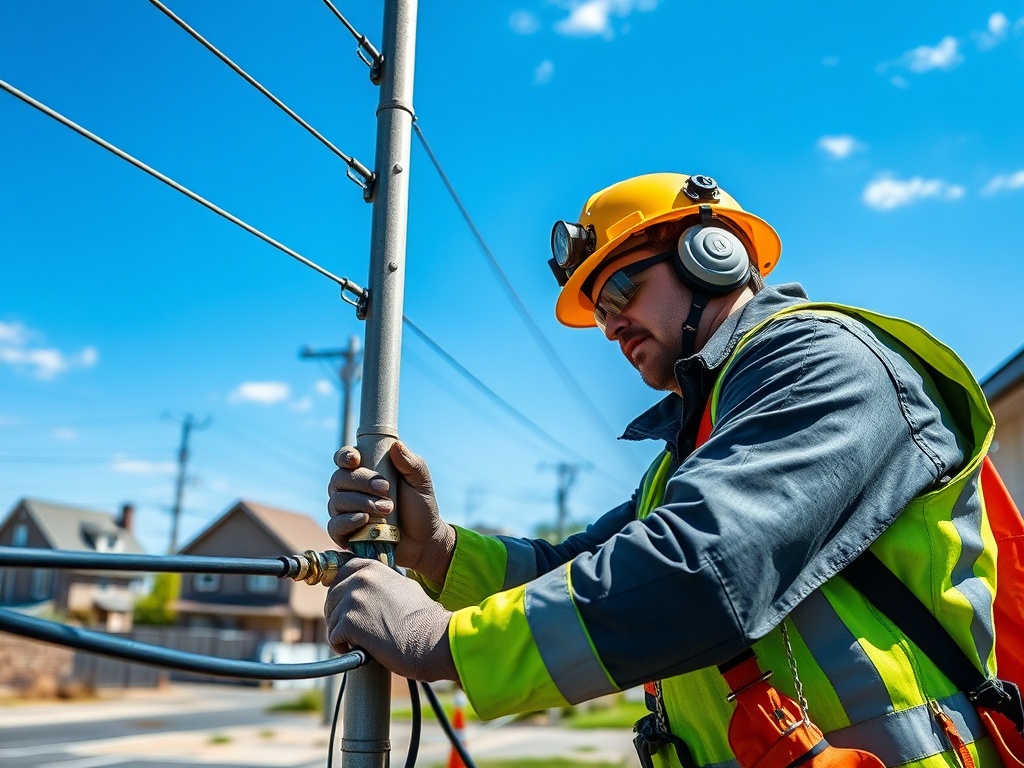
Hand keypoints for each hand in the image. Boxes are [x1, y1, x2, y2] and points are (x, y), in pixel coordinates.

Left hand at [324, 557, 456, 682]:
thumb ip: (381, 583)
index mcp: (374, 568)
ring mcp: (354, 599)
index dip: (340, 589)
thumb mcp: (403, 587)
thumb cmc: (423, 619)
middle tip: (351, 629)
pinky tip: (357, 650)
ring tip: (358, 641)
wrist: (432, 639)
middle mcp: (361, 579)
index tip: (342, 603)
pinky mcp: (349, 623)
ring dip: (341, 632)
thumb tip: (365, 590)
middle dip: (338, 613)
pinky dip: (342, 647)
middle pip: (332, 595)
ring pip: (332, 618)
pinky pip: (333, 637)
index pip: (342, 571)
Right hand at [327, 441, 455, 584]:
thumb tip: (397, 445)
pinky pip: (334, 526)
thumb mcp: (420, 482)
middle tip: (386, 489)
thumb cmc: (420, 506)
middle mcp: (350, 490)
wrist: (424, 539)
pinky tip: (365, 519)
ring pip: (337, 501)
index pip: (344, 458)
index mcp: (365, 471)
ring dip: (361, 502)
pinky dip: (347, 522)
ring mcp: (346, 512)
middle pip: (339, 479)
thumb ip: (411, 463)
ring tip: (387, 508)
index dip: (345, 456)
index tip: (355, 460)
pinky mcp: (345, 534)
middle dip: (361, 482)